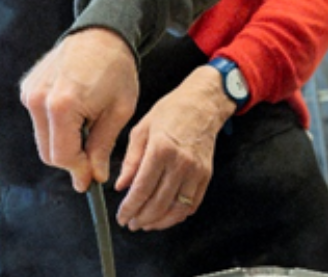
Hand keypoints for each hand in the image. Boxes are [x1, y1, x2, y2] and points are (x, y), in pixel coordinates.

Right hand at [19, 28, 138, 191]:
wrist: (101, 34)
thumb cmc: (116, 69)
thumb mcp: (118, 111)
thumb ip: (102, 147)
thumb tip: (94, 177)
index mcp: (62, 105)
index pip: (63, 157)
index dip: (79, 172)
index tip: (91, 181)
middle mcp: (39, 99)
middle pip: (48, 153)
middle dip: (71, 161)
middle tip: (92, 160)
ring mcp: (30, 93)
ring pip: (42, 139)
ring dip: (63, 144)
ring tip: (87, 130)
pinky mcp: (27, 88)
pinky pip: (38, 121)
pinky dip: (55, 127)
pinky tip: (75, 114)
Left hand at [114, 65, 234, 230]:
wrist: (203, 103)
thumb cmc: (172, 110)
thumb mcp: (142, 129)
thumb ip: (130, 160)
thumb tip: (121, 186)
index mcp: (160, 149)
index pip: (142, 189)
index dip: (130, 208)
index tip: (122, 216)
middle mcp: (180, 162)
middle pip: (159, 203)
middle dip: (142, 218)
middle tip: (131, 222)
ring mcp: (196, 171)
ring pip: (177, 209)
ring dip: (160, 222)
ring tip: (146, 223)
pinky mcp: (206, 175)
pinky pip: (192, 204)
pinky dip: (178, 215)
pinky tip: (166, 215)